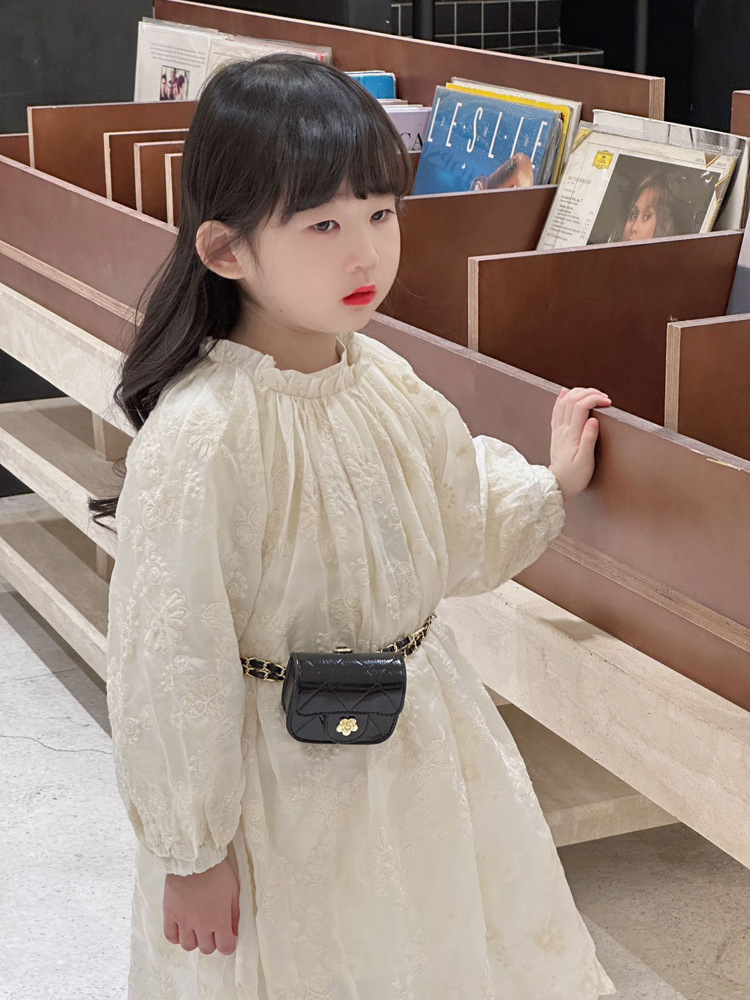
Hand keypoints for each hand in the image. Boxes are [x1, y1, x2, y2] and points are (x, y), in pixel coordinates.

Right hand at [163, 855, 239, 954]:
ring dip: (194, 940)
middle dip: (212, 942)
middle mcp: (201, 925)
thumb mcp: (234, 890)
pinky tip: (182, 928)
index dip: (228, 945)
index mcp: (219, 920)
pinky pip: (170, 936)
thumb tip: (235, 932)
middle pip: (206, 949)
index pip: (225, 947)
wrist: (194, 859)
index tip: (228, 939)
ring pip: (188, 946)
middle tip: (213, 930)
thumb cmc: (217, 872)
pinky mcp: (170, 914)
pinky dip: (176, 936)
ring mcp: (183, 921)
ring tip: (196, 929)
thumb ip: (235, 914)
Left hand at [548, 386, 611, 501]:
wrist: (558, 484)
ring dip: (578, 392)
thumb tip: (593, 420)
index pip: (581, 406)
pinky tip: (565, 393)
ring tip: (591, 393)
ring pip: (564, 402)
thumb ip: (589, 439)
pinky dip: (561, 398)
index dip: (595, 399)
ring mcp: (558, 429)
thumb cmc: (574, 476)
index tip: (607, 402)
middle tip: (603, 397)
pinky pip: (556, 410)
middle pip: (572, 399)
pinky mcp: (556, 432)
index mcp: (572, 435)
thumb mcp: (586, 460)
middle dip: (590, 392)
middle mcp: (563, 429)